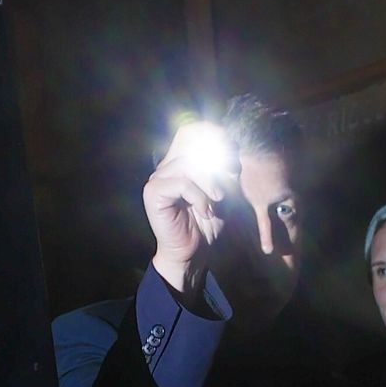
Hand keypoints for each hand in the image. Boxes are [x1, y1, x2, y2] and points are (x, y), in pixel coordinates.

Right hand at [145, 121, 238, 296]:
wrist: (194, 254)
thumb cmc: (207, 225)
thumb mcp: (224, 195)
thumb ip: (224, 172)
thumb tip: (231, 150)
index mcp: (181, 163)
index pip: (189, 132)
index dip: (210, 133)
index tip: (232, 150)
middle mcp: (167, 166)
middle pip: (192, 146)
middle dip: (217, 159)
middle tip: (232, 174)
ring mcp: (158, 178)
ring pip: (188, 165)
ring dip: (210, 183)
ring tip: (217, 201)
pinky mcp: (153, 192)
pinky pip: (182, 183)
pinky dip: (199, 197)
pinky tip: (204, 211)